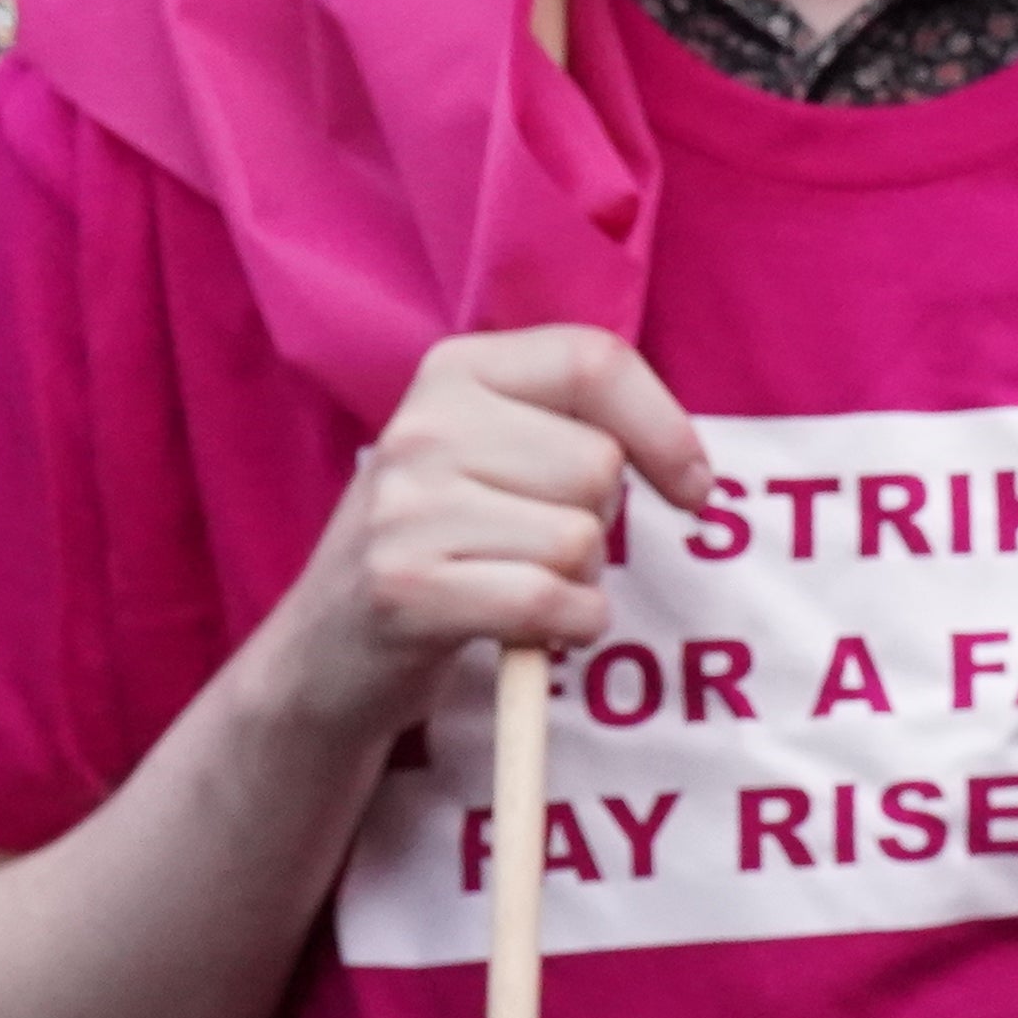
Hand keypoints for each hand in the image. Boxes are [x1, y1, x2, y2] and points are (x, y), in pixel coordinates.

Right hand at [248, 325, 715, 756]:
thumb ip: (573, 425)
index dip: (665, 427)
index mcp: (455, 369)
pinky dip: (567, 627)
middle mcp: (423, 425)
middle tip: (533, 549)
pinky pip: (548, 599)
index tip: (695, 488)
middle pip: (598, 464)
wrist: (322, 656)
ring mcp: (405, 506)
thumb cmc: (442, 545)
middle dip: (596, 523)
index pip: (595, 361)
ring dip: (577, 583)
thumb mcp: (492, 454)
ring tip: (514, 588)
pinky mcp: (404, 587)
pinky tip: (534, 632)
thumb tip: (694, 467)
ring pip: (578, 538)